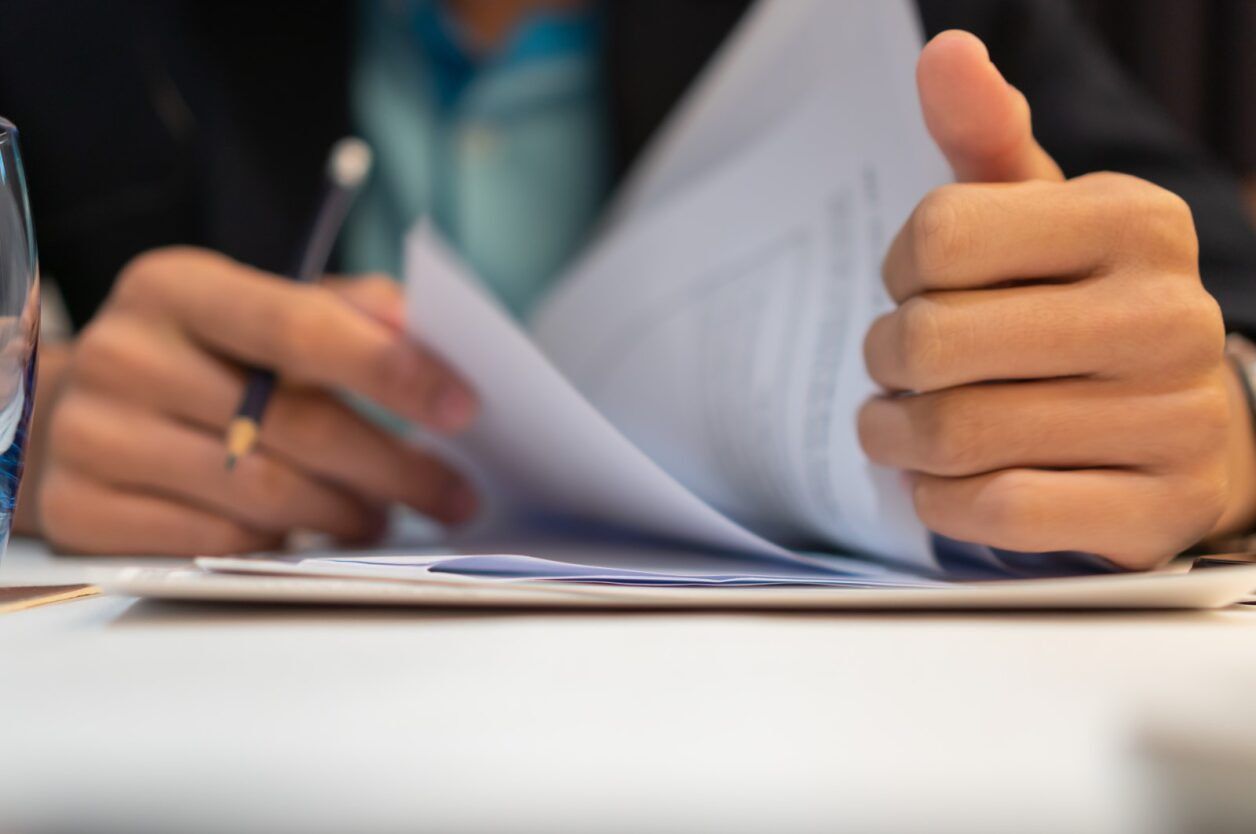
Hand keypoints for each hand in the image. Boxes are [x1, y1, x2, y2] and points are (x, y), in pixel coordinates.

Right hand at [37, 247, 478, 554]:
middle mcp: (124, 354)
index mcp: (175, 286)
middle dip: (394, 467)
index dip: (391, 370)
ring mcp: (91, 435)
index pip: (301, 327)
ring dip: (346, 514)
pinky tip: (311, 537)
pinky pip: (216, 543)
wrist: (76, 406)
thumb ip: (343, 310)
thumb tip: (421, 324)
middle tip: (453, 494)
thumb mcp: (258, 308)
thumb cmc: (201, 358)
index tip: (463, 407)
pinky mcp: (81, 509)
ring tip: (383, 516)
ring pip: (263, 494)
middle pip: (294, 425)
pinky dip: (281, 545)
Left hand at [858, 31, 1255, 568]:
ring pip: (956, 435)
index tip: (918, 287)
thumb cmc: (1080, 308)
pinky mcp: (1155, 510)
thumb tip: (945, 52)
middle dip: (886, 362)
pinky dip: (942, 501)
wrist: (1187, 424)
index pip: (940, 234)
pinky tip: (943, 482)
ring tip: (900, 427)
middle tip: (892, 370)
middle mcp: (1167, 315)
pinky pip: (998, 512)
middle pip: (932, 342)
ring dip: (897, 438)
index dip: (900, 271)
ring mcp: (1172, 419)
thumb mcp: (1040, 216)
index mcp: (1134, 221)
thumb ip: (985, 136)